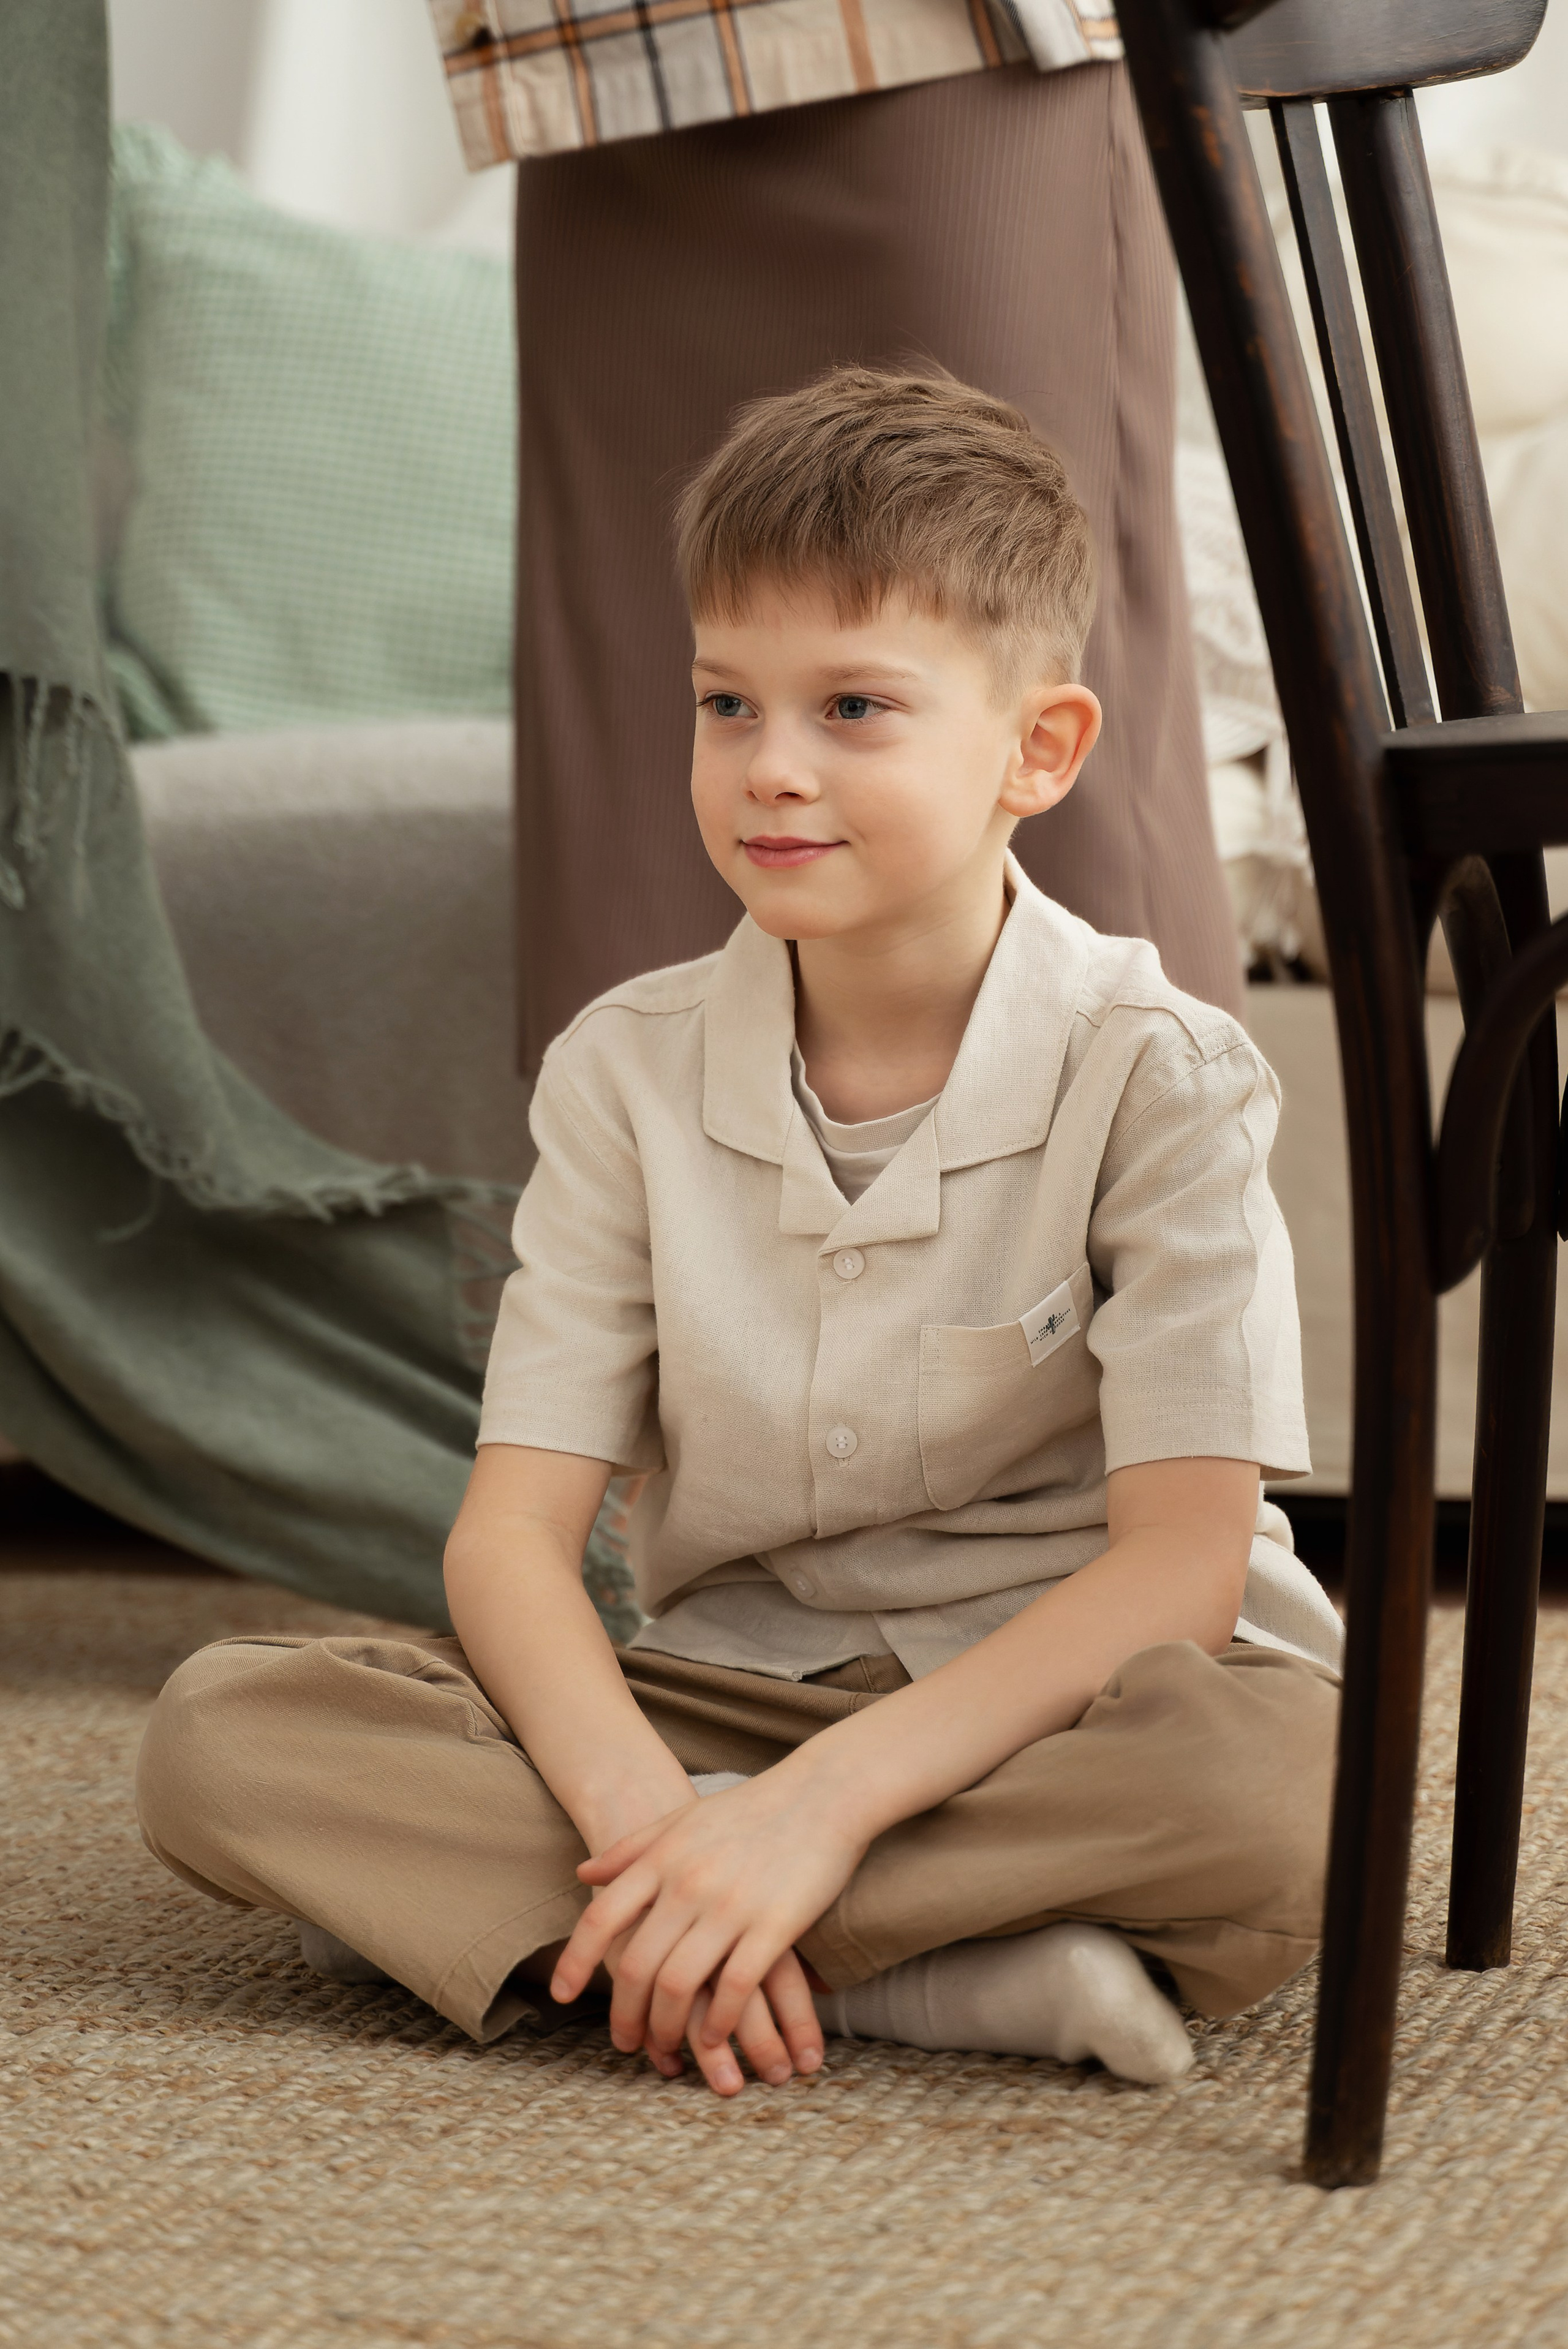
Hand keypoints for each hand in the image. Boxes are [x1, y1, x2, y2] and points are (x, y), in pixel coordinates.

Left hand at [550, 1767, 863, 2088]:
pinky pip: (736, 1988)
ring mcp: (732, 1905)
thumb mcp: (682, 1819)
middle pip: (638, 1964)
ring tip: (669, 2049)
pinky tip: (717, 2037)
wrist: (824, 1793)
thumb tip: (583, 1873)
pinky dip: (721, 2021)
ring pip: (681, 1984)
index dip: (576, 1961)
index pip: (602, 1917)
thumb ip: (632, 1848)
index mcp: (662, 1857)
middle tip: (625, 2042)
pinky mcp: (775, 1925)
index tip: (561, 1996)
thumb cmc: (751, 1808)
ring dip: (669, 2027)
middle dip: (626, 2014)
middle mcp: (688, 1883)